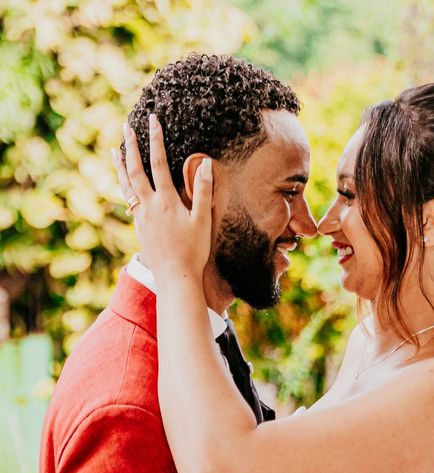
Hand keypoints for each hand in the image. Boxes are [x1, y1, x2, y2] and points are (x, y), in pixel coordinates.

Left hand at [111, 114, 212, 279]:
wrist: (174, 277)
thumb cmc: (193, 250)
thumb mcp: (202, 220)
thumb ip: (202, 191)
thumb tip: (205, 164)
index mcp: (165, 201)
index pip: (158, 163)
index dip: (156, 140)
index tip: (153, 121)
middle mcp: (148, 206)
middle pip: (136, 170)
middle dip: (132, 146)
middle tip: (127, 126)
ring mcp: (141, 216)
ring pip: (126, 185)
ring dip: (121, 166)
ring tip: (115, 150)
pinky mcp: (139, 227)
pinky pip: (128, 199)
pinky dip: (124, 186)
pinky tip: (125, 184)